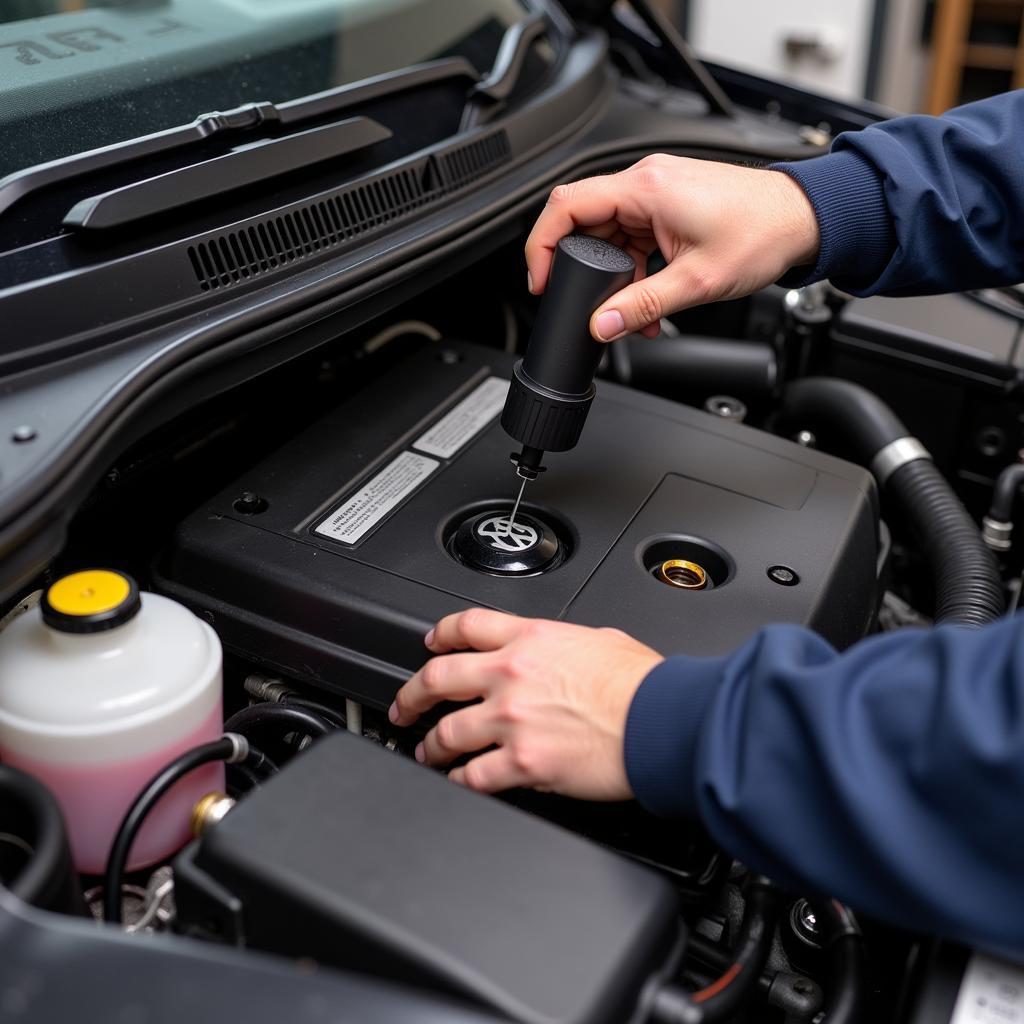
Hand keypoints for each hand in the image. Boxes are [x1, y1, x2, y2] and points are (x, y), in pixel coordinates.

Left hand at [389, 610, 662, 798]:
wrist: (660, 719)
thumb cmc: (643, 684)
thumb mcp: (601, 640)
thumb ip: (567, 646)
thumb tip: (564, 654)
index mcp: (532, 639)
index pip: (468, 626)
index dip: (440, 634)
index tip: (431, 643)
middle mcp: (511, 674)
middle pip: (438, 676)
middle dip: (412, 693)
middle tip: (404, 704)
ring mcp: (512, 719)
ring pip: (447, 731)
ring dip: (430, 743)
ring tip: (426, 750)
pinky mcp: (522, 762)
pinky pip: (473, 775)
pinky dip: (459, 780)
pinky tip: (457, 781)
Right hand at [525, 154, 819, 340]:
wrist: (803, 219)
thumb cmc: (762, 234)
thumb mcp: (695, 282)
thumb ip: (642, 307)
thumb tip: (601, 326)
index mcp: (646, 189)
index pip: (566, 205)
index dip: (542, 245)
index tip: (539, 280)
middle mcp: (647, 183)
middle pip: (583, 222)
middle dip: (580, 270)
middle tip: (583, 305)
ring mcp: (657, 193)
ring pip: (608, 235)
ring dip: (612, 276)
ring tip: (631, 312)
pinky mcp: (668, 206)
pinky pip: (632, 237)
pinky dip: (632, 270)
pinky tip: (647, 298)